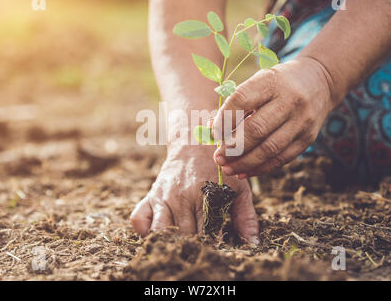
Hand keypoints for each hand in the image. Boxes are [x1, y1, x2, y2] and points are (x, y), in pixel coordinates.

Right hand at [130, 145, 258, 243]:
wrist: (196, 142)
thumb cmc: (221, 168)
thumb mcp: (239, 188)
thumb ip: (246, 216)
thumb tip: (252, 242)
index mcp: (205, 196)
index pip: (207, 233)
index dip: (212, 245)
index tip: (215, 248)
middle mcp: (182, 198)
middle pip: (184, 236)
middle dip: (192, 246)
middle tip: (199, 249)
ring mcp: (164, 197)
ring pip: (160, 231)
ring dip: (168, 242)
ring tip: (179, 245)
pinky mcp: (151, 195)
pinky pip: (138, 219)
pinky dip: (145, 231)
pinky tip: (159, 233)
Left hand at [212, 56, 334, 177]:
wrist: (320, 82)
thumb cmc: (278, 84)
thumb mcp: (259, 82)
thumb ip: (236, 104)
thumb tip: (213, 129)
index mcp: (271, 81)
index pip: (242, 100)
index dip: (224, 119)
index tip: (213, 132)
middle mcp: (289, 100)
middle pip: (257, 129)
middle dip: (233, 147)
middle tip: (218, 158)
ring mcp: (301, 121)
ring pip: (270, 149)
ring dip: (245, 163)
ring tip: (228, 168)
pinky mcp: (308, 138)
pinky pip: (282, 158)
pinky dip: (261, 168)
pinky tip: (245, 172)